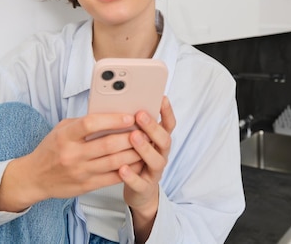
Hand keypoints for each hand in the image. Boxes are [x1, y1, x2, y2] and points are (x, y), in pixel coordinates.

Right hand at [0, 113, 142, 211]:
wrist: (34, 178)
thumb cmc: (52, 149)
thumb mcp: (61, 129)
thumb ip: (83, 122)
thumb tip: (110, 113)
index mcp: (65, 136)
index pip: (90, 124)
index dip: (112, 119)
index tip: (129, 116)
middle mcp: (72, 154)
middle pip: (108, 144)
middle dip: (131, 136)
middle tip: (146, 129)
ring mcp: (80, 172)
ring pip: (115, 162)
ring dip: (134, 152)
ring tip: (146, 144)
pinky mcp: (86, 186)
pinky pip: (113, 178)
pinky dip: (129, 169)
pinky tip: (138, 161)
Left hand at [119, 96, 175, 241]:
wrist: (140, 192)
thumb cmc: (135, 159)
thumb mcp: (138, 140)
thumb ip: (134, 126)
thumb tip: (121, 103)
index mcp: (159, 141)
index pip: (169, 124)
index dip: (167, 112)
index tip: (161, 98)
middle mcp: (161, 154)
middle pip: (164, 140)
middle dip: (153, 127)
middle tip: (140, 115)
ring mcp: (154, 172)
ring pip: (156, 160)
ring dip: (145, 148)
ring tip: (133, 137)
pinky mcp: (144, 188)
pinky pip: (140, 182)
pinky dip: (132, 176)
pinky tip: (122, 168)